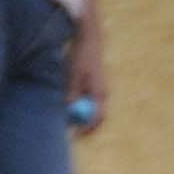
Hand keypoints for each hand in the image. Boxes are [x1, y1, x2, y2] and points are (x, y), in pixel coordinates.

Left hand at [68, 4, 110, 132]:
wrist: (89, 38)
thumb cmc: (80, 55)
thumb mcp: (73, 74)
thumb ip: (72, 92)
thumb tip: (69, 109)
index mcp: (100, 92)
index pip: (96, 118)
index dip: (86, 129)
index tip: (75, 135)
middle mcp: (103, 93)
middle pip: (97, 118)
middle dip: (85, 126)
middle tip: (72, 133)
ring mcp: (101, 90)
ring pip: (92, 110)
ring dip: (82, 115)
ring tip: (69, 111)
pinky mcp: (97, 85)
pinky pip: (90, 102)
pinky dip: (82, 105)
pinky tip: (73, 95)